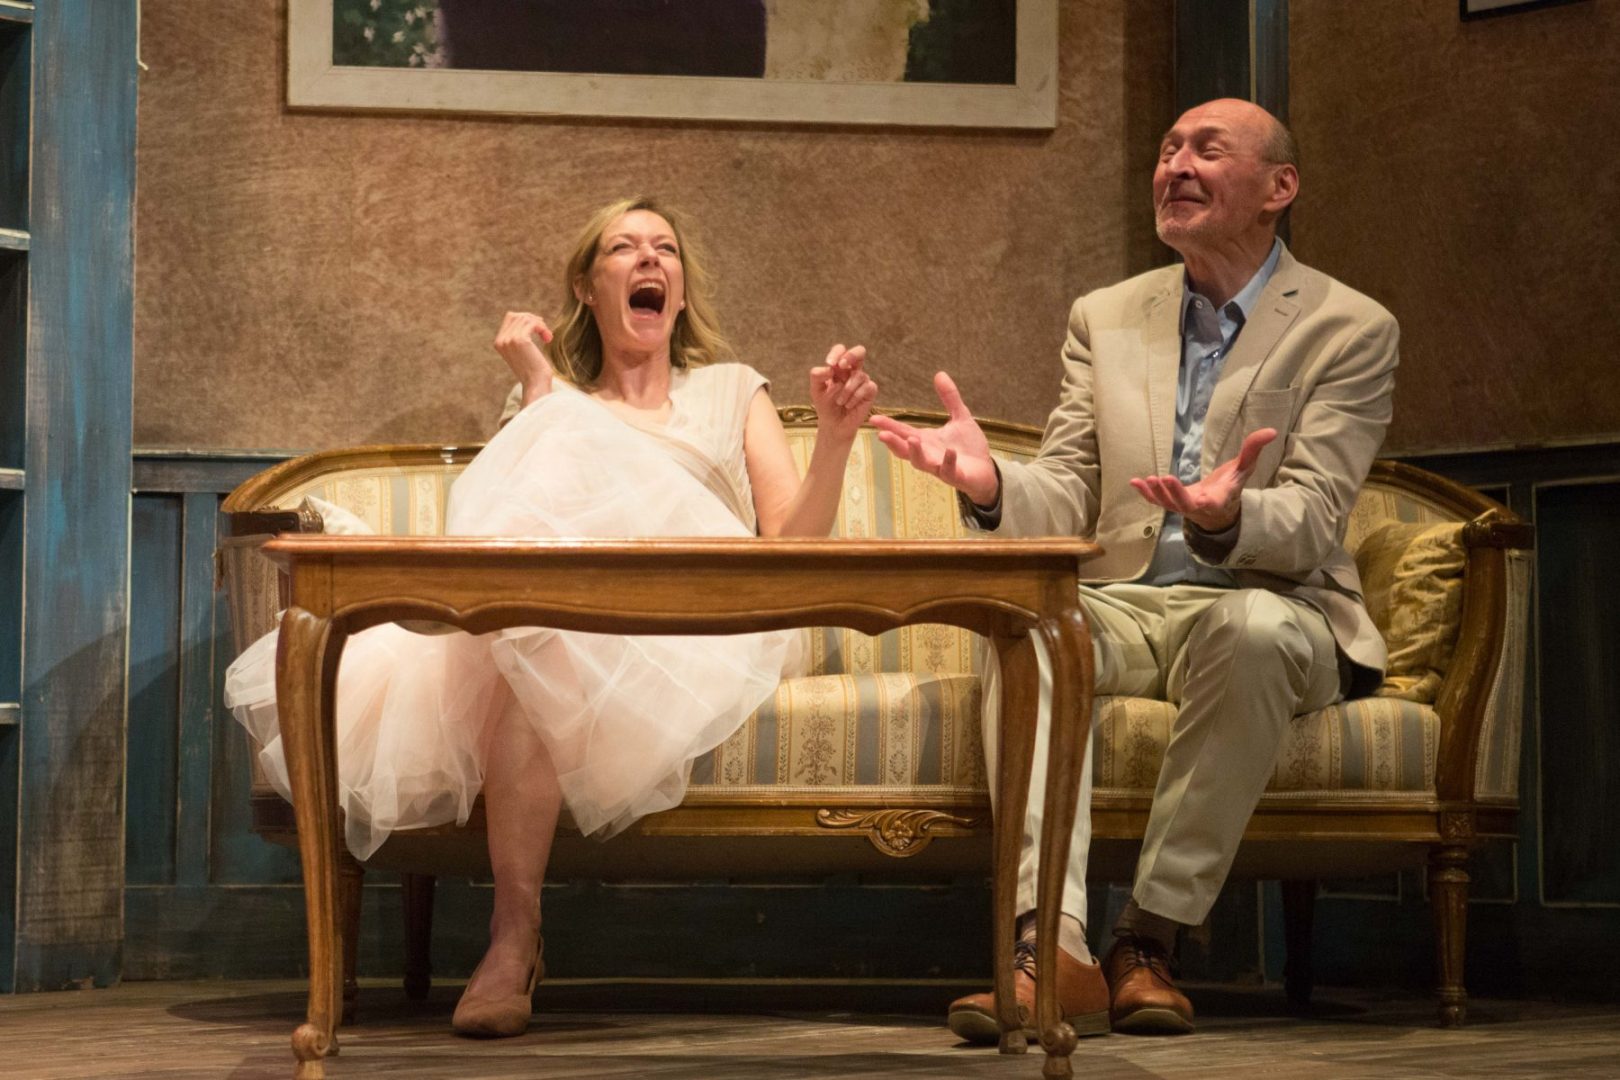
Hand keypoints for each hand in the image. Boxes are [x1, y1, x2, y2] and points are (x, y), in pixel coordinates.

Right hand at [494, 311, 555, 404]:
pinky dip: (542, 327)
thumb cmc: (533, 370)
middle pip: (517, 315)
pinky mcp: (520, 340)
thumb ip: (519, 336)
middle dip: (533, 320)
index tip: (539, 328)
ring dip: (540, 325)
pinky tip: (547, 338)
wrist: (536, 384)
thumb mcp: (522, 351)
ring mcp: (509, 339)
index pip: (510, 317)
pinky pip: (532, 323)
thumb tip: (529, 317)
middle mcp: (501, 340)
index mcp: (499, 342)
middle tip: (544, 332)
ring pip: (526, 318)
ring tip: (547, 337)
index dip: (526, 319)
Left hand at [810, 344, 878, 443]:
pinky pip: (867, 386)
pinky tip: (849, 405)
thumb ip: (817, 376)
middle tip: (841, 366)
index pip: (841, 350)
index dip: (837, 353)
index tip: (830, 364)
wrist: (834, 424)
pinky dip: (855, 396)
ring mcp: (863, 380)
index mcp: (839, 367)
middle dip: (851, 355)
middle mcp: (852, 371)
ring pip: (859, 375)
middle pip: (860, 351)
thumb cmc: (825, 405)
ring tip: (840, 402)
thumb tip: (829, 367)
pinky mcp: (870, 391)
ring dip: (847, 390)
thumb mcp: (816, 390)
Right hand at [870, 371, 998, 506]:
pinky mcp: (956, 476)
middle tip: (882, 434)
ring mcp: (940, 467)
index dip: (888, 426)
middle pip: (905, 450)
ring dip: (916, 452)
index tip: (874, 418)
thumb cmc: (969, 447)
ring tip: (912, 440)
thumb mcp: (960, 417)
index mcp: (926, 440)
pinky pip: (949, 471)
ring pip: (922, 463)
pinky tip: (950, 452)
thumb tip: (940, 373)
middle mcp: (928, 454)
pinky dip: (948, 462)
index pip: (903, 432)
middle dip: (894, 443)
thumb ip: (950, 398)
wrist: (986, 470)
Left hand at [1130, 427, 1276, 531]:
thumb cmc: (1231, 486)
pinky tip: (1134, 482)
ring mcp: (1182, 507)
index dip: (1204, 500)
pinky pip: (1157, 502)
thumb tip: (1272, 430)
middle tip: (1163, 479)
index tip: (1199, 494)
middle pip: (1183, 504)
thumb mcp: (1244, 469)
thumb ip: (1253, 449)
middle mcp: (1197, 507)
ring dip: (1156, 494)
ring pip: (1167, 505)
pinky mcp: (1171, 504)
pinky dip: (1146, 494)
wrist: (1218, 508)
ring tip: (1146, 480)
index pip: (1211, 502)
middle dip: (1173, 494)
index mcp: (1217, 499)